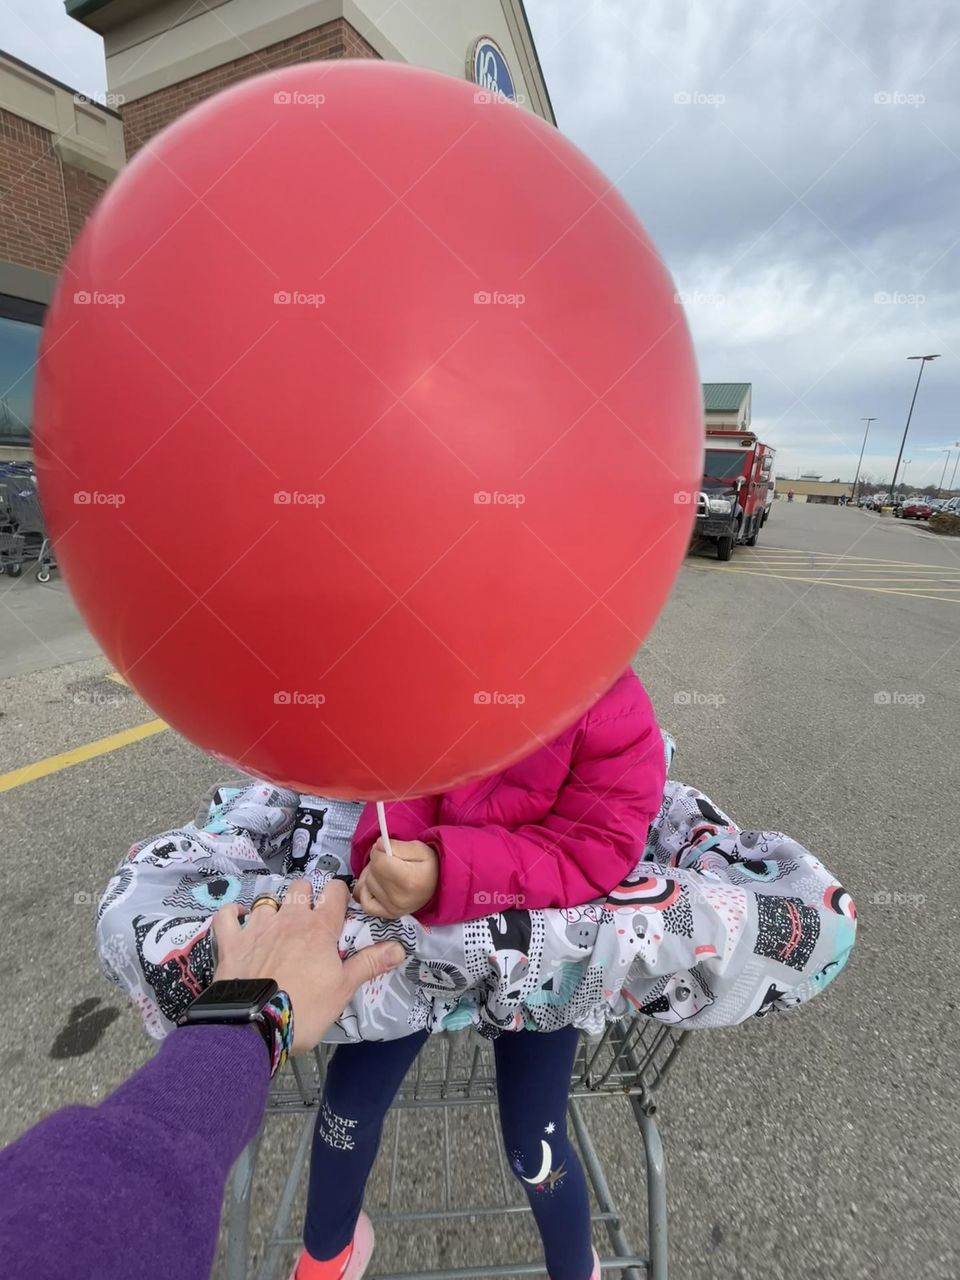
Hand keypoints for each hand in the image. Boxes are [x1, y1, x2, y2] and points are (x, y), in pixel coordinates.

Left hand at [212, 880, 403, 1052]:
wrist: (253, 1025)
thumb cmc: (305, 1008)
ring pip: (267, 899)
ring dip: (273, 906)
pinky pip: (227, 915)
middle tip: (309, 917)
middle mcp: (289, 918)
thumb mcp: (343, 989)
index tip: (341, 908)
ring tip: (276, 923)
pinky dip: (233, 914)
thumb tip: (401, 948)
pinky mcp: (231, 941)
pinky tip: (238, 919)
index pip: (335, 892)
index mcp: (320, 927)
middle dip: (306, 894)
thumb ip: (369, 963)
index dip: (340, 895)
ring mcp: (257, 927)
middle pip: (300, 886)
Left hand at [353, 839, 438, 918]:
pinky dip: (366, 891)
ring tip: (384, 871)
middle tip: (388, 859)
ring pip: (366, 885)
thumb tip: (377, 845)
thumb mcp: (420, 849)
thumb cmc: (429, 866)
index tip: (386, 849)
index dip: (379, 851)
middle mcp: (398, 898)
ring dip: (371, 874)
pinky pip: (364, 902)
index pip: (378, 862)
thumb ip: (397, 845)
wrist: (439, 887)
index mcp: (408, 880)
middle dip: (376, 862)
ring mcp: (392, 909)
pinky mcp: (388, 914)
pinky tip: (377, 884)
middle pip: (372, 873)